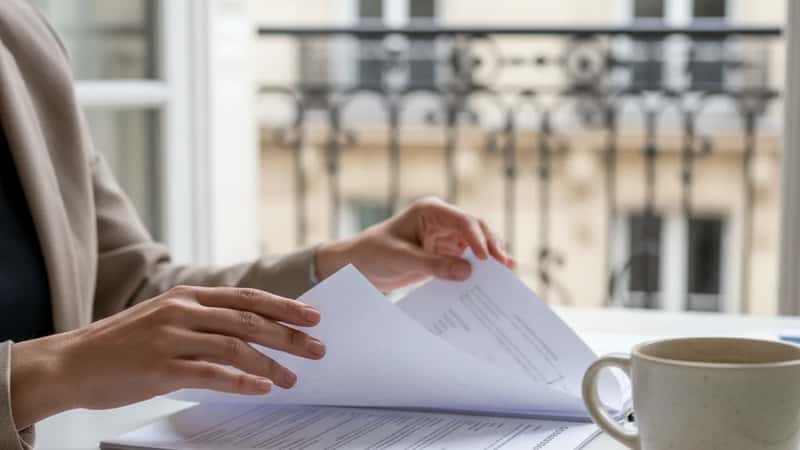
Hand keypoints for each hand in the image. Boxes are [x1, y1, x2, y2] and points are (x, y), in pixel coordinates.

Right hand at [9, 286, 324, 428]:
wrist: (72, 362)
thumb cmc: (123, 344)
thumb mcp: (165, 318)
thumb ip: (204, 321)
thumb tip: (249, 334)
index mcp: (188, 296)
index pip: (248, 298)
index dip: (285, 307)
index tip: (313, 316)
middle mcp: (184, 311)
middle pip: (250, 321)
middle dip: (290, 335)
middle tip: (318, 348)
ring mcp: (172, 338)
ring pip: (236, 347)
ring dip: (271, 364)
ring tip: (294, 378)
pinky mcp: (162, 367)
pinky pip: (212, 374)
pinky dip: (242, 381)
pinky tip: (263, 388)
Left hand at [316, 196, 513, 290]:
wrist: (356, 266)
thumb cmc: (373, 253)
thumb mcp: (401, 259)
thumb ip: (434, 265)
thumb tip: (468, 272)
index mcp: (431, 211)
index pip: (462, 221)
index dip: (478, 239)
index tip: (487, 259)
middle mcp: (442, 220)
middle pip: (476, 230)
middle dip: (492, 247)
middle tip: (507, 267)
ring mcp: (445, 237)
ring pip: (476, 245)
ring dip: (491, 259)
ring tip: (508, 275)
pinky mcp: (445, 254)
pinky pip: (466, 261)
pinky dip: (478, 271)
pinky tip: (490, 284)